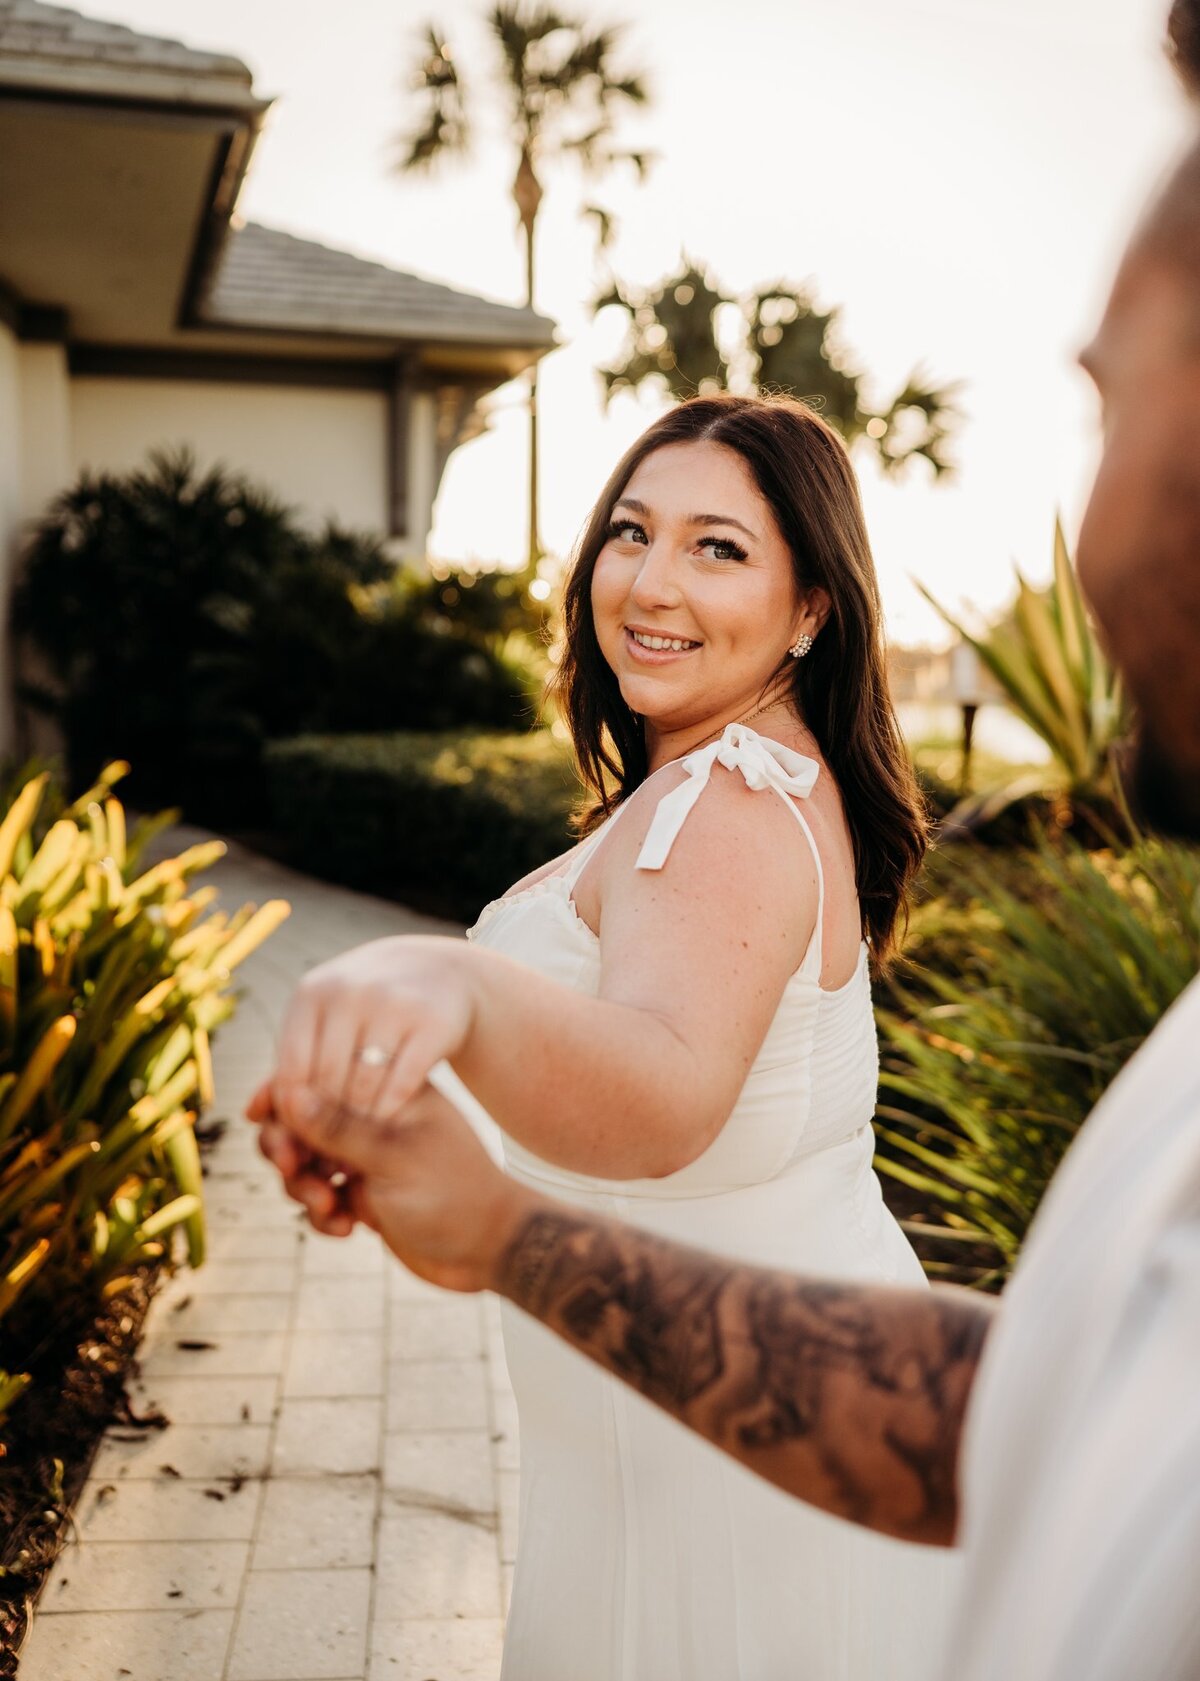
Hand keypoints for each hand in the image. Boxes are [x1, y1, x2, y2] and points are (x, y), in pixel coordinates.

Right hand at [248, 1076, 538, 1292]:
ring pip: (304, 1163)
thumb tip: (288, 1091)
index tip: (259, 1116)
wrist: (492, 1249)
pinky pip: (319, 1198)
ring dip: (302, 1186)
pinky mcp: (364, 1195)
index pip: (321, 1077)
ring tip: (327, 1206)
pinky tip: (347, 1228)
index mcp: (388, 1092)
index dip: (283, 1094)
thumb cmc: (456, 1194)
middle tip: (292, 1169)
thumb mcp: (395, 1158)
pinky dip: (322, 1214)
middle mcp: (373, 1121)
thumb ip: (339, 1128)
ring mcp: (366, 1158)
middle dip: (286, 1147)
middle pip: (301, 1121)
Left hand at [269, 936, 475, 1143]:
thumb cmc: (365, 1009)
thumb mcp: (324, 1023)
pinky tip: (389, 1122)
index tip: (304, 1139)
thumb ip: (290, 1067)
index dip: (295, 1113)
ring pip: (363, 1087)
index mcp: (312, 993)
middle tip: (331, 1153)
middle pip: (326, 1082)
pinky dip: (391, 1111)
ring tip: (357, 1143)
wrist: (436, 973)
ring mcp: (392, 1004)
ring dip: (359, 1124)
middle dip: (328, 1124)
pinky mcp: (431, 1022)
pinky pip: (401, 1084)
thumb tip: (251, 1115)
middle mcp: (350, 993)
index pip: (291, 1070)